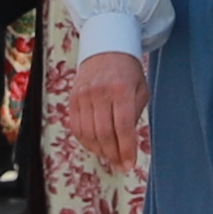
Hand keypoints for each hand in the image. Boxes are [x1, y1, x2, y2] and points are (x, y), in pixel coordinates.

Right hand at [60, 48, 146, 167]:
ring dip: (100, 150)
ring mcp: (83, 96)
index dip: (126, 150)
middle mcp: (99, 93)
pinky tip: (96, 147)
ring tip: (110, 157)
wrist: (104, 48)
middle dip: (113, 154)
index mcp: (120, 90)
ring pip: (88, 134)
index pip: (123, 128)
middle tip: (120, 165)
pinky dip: (86, 142)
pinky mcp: (72, 99)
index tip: (130, 164)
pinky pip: (76, 127)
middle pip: (104, 134)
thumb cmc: (128, 72)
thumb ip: (135, 114)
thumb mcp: (140, 89)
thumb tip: (128, 143)